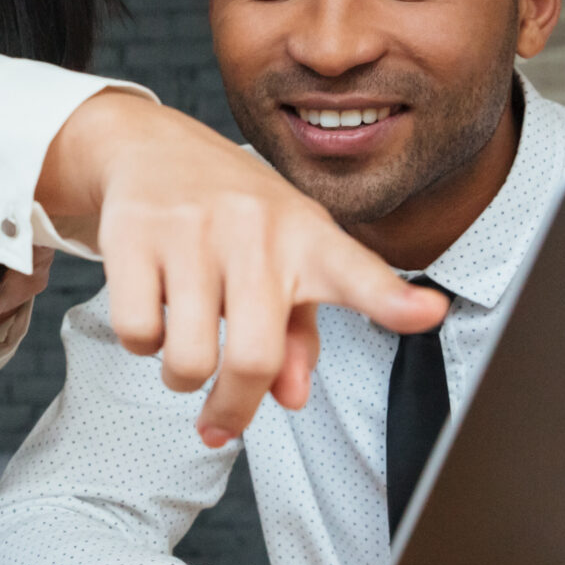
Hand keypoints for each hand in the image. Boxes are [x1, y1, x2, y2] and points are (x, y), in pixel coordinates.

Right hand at [39, 92, 444, 444]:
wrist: (150, 145)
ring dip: (181, 377)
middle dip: (233, 407)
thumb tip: (290, 397)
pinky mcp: (134, 233)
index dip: (393, 300)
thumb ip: (298, 333)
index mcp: (308, 238)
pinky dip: (141, 345)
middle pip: (253, 358)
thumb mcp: (282, 258)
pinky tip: (152, 314)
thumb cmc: (231, 214)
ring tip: (184, 351)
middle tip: (223, 419)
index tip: (429, 312)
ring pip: (187, 358)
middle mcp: (256, 230)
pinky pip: (137, 332)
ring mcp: (193, 229)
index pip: (359, 273)